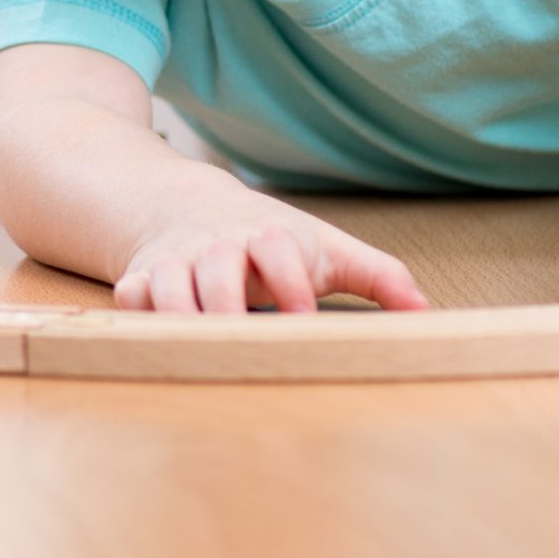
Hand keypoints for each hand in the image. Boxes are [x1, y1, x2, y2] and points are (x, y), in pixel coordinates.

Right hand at [116, 187, 428, 313]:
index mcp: (268, 235)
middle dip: (227, 304)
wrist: (189, 205)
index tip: (304, 319)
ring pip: (169, 283)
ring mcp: (178, 260)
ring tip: (202, 352)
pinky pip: (131, 294)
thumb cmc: (272, 238)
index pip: (278, 250)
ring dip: (181, 315)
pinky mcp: (144, 276)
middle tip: (242, 344)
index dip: (289, 282)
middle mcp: (219, 245)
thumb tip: (427, 313)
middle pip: (217, 267)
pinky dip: (137, 313)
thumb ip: (378, 276)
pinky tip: (152, 339)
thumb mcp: (327, 248)